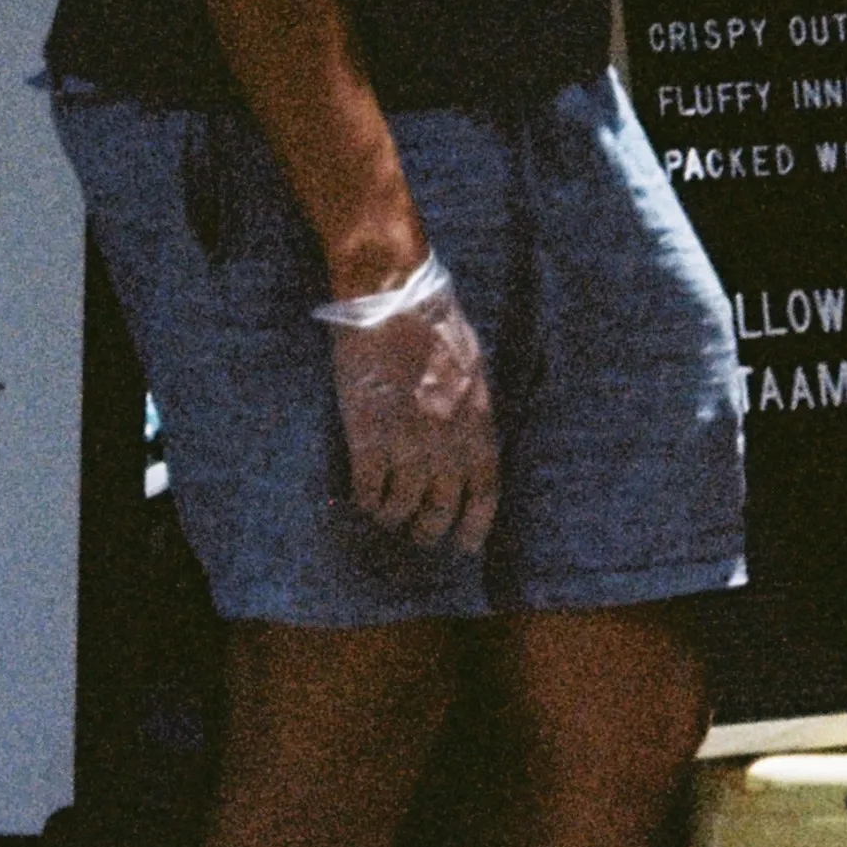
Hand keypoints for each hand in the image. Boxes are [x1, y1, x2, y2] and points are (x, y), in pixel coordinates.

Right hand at [321, 264, 500, 551]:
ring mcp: (405, 438)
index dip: (475, 525)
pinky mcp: (366, 434)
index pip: (486, 489)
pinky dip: (364, 501)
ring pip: (401, 505)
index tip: (465, 546)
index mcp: (479, 419)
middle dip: (430, 530)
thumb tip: (472, 446)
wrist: (392, 300)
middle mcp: (447, 437)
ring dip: (394, 517)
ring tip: (387, 516)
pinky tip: (361, 500)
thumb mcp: (475, 368)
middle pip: (442, 506)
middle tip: (420, 536)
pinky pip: (367, 488)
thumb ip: (475, 411)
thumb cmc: (436, 326)